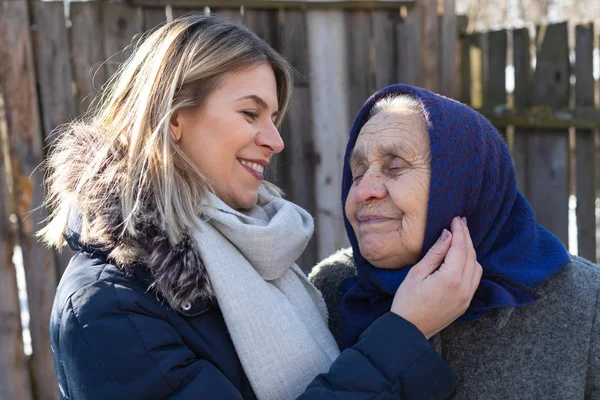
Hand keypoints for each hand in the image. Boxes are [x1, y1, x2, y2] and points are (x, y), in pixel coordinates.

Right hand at [390, 216, 481, 338]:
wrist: (410, 330)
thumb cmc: (407, 301)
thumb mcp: (417, 273)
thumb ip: (435, 253)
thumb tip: (447, 234)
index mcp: (451, 278)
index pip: (460, 247)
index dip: (459, 231)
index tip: (456, 218)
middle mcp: (464, 287)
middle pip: (471, 255)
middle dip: (466, 237)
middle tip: (460, 222)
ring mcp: (467, 296)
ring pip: (477, 266)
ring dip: (470, 250)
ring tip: (461, 237)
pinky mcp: (466, 303)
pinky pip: (475, 278)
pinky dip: (472, 264)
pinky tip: (463, 257)